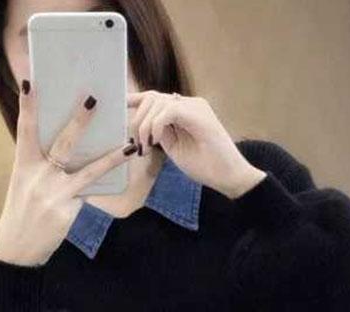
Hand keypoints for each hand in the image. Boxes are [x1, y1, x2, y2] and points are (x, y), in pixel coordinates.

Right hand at [0, 82, 138, 266]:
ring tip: (127, 146)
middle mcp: (38, 176)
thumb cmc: (22, 212)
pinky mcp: (67, 211)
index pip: (25, 130)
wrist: (17, 248)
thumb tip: (71, 147)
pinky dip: (102, 184)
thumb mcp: (25, 184)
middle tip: (93, 100)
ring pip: (88, 171)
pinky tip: (116, 174)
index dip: (28, 106)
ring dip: (110, 157)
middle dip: (79, 122)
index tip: (30, 82)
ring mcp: (54, 194)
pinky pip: (89, 192)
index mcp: (23, 165)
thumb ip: (42, 166)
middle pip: (62, 144)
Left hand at [127, 90, 265, 199]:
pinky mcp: (198, 114)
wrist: (229, 176)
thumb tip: (142, 126)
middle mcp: (189, 104)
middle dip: (138, 119)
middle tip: (139, 144)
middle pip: (151, 97)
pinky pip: (168, 110)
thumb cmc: (205, 166)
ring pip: (157, 101)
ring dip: (145, 125)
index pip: (154, 98)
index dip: (135, 102)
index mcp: (184, 111)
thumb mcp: (175, 148)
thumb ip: (161, 134)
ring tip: (148, 146)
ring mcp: (195, 106)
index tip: (120, 109)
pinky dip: (156, 125)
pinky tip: (157, 141)